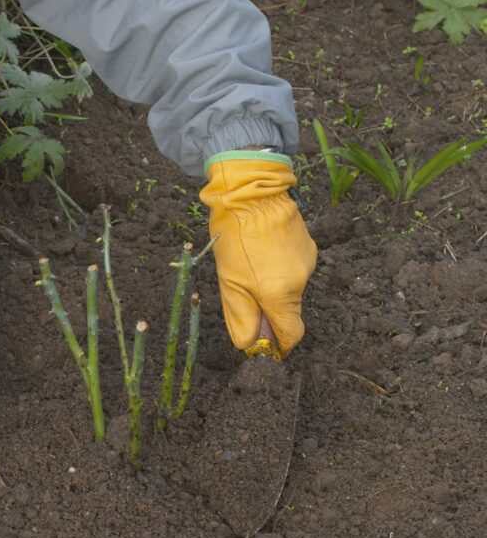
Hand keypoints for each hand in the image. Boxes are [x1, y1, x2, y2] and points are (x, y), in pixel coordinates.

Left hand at [199, 151, 316, 356]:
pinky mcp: (308, 245)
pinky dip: (278, 268)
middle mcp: (301, 280)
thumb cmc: (235, 237)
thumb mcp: (229, 282)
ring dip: (271, 286)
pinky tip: (261, 251)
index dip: (280, 344)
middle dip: (269, 311)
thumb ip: (241, 317)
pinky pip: (293, 267)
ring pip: (290, 288)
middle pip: (288, 310)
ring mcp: (308, 261)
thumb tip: (247, 344)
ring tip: (249, 265)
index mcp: (281, 294)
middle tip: (243, 293)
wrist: (251, 191)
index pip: (292, 334)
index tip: (266, 345)